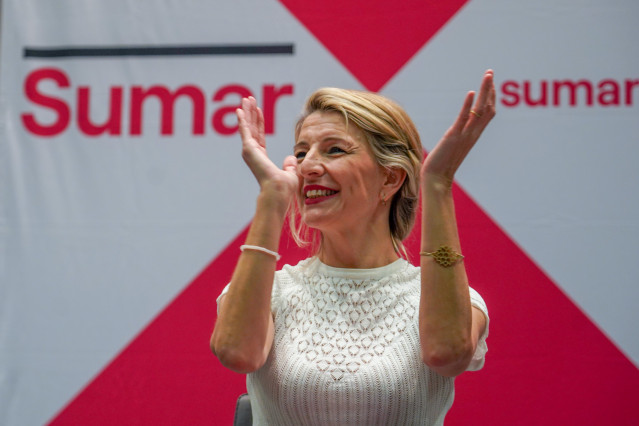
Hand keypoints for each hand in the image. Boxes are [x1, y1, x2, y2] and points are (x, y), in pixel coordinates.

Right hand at [236, 97, 298, 198]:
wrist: (278, 190)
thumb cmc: (284, 187)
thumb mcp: (290, 172)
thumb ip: (289, 165)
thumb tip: (290, 158)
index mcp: (261, 158)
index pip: (259, 135)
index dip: (259, 122)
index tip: (259, 110)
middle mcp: (253, 153)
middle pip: (252, 128)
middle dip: (251, 113)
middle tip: (249, 99)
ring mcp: (250, 151)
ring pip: (248, 127)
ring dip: (247, 112)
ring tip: (246, 99)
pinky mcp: (249, 149)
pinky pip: (245, 130)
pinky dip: (242, 119)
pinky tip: (240, 109)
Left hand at [421, 70, 495, 188]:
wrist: (437, 178)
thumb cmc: (442, 164)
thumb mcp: (453, 145)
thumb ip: (458, 136)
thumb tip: (457, 130)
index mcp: (473, 135)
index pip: (487, 114)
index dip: (491, 98)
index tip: (491, 83)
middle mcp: (472, 134)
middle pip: (488, 108)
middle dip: (490, 90)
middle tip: (490, 73)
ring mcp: (464, 135)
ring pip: (480, 110)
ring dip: (484, 91)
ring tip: (488, 76)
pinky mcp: (453, 137)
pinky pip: (463, 119)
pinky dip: (468, 105)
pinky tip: (471, 93)